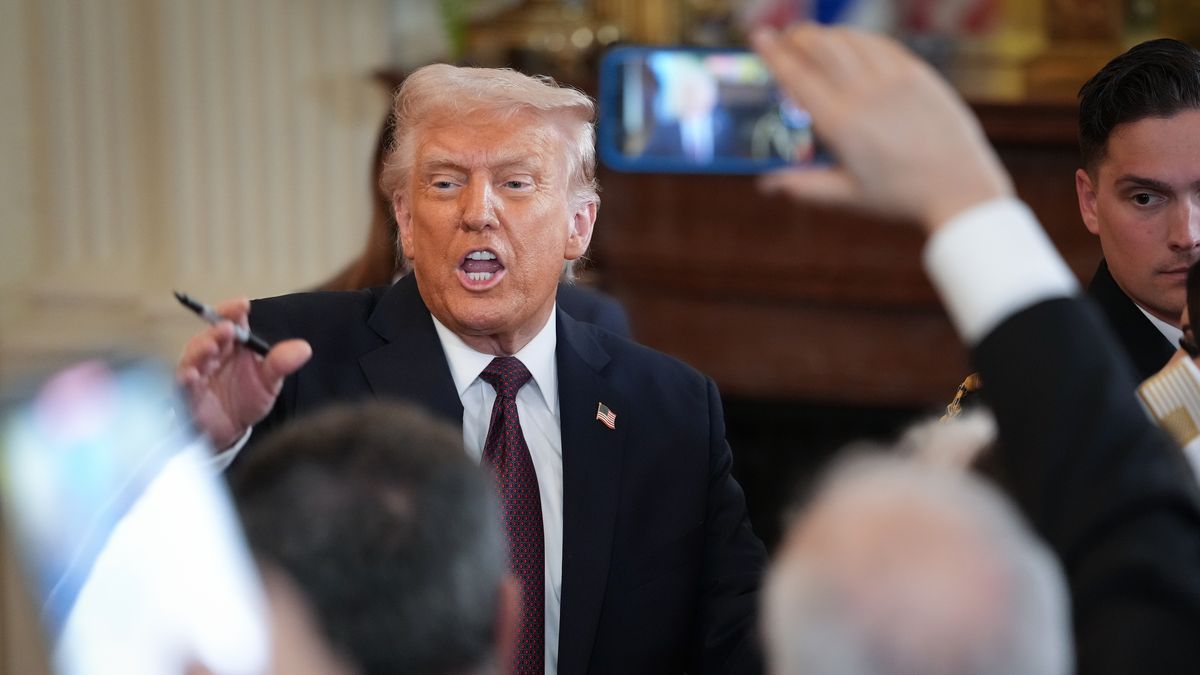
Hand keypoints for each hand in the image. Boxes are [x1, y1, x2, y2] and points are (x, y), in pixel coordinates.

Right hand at [176, 297, 311, 448]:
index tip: (242, 304)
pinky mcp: (186, 394)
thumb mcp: (268, 381)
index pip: (232, 321)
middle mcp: (213, 354)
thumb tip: (304, 348)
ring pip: (194, 356)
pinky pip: (182, 384)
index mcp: (233, 345)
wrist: (231, 429)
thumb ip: (281, 363)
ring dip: (201, 350)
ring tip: (211, 347)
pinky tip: (192, 375)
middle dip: (217, 331)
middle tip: (227, 328)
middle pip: (211, 336)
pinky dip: (186, 379)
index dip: (233, 311)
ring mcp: (197, 372)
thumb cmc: (247, 398)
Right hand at [752, 25, 1012, 232]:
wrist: (959, 188)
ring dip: (827, 33)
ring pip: (851, 39)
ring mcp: (895, 79)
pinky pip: (882, 44)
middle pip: (822, 46)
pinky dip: (859, 38)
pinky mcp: (920, 74)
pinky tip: (852, 42)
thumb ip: (802, 186)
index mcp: (841, 124)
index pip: (797, 76)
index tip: (759, 37)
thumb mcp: (846, 196)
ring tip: (814, 38)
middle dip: (798, 36)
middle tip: (785, 38)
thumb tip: (765, 186)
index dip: (774, 53)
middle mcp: (865, 94)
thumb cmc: (900, 197)